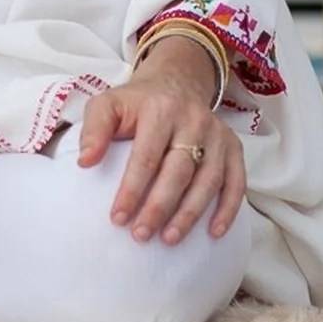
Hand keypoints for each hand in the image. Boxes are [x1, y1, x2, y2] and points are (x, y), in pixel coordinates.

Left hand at [76, 36, 246, 245]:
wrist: (176, 82)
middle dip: (159, 207)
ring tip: (169, 239)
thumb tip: (85, 162)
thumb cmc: (137, 103)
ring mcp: (217, 134)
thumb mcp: (108, 104)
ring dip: (190, 214)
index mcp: (160, 109)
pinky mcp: (234, 146)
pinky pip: (237, 181)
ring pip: (208, 180)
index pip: (146, 156)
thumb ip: (94, 129)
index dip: (132, 189)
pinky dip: (229, 209)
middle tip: (141, 234)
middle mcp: (193, 120)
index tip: (117, 218)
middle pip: (178, 171)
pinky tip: (213, 232)